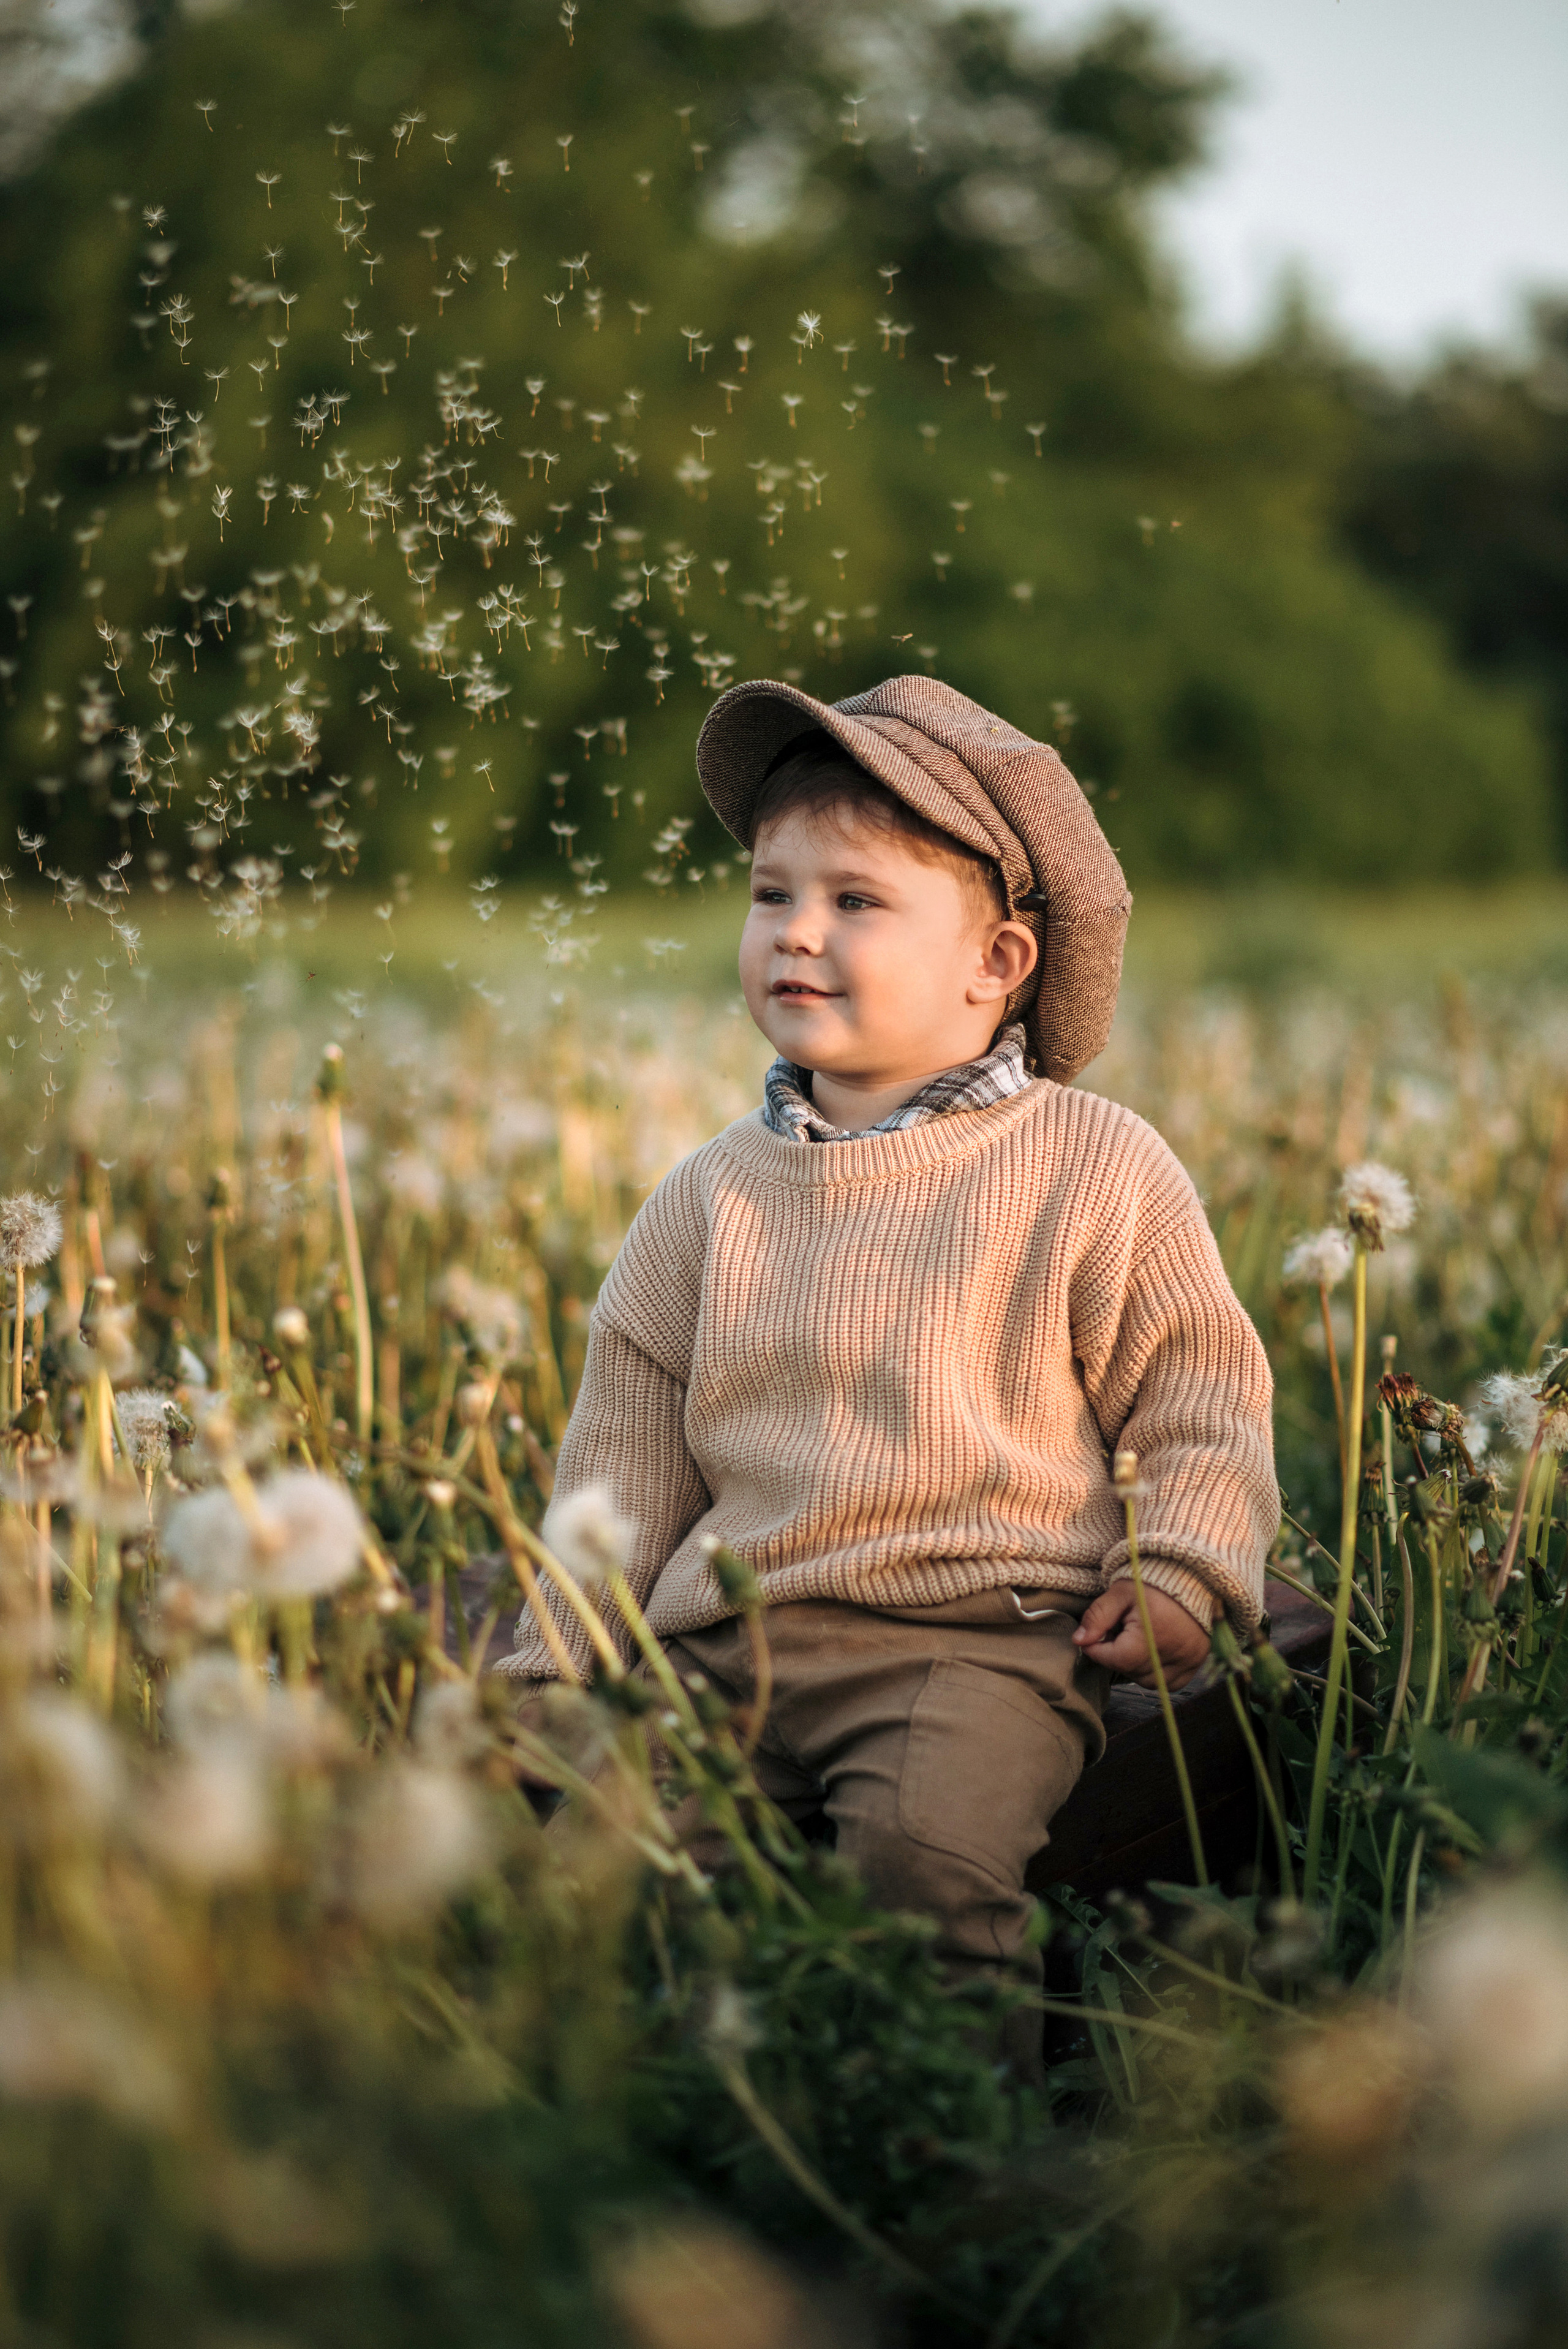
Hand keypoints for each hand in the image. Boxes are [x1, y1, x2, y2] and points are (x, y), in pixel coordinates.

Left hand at [1073, 1583, 1212, 1690]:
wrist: (1191, 1574)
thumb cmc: (1152, 1581)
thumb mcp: (1120, 1592)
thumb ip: (1097, 1616)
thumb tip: (1078, 1641)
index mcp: (1151, 1637)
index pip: (1114, 1659)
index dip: (1097, 1648)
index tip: (1096, 1633)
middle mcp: (1173, 1654)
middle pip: (1131, 1672)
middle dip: (1116, 1656)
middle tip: (1116, 1632)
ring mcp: (1189, 1660)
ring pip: (1150, 1681)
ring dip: (1136, 1668)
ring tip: (1134, 1641)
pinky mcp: (1198, 1661)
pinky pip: (1173, 1682)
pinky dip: (1158, 1673)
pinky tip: (1152, 1652)